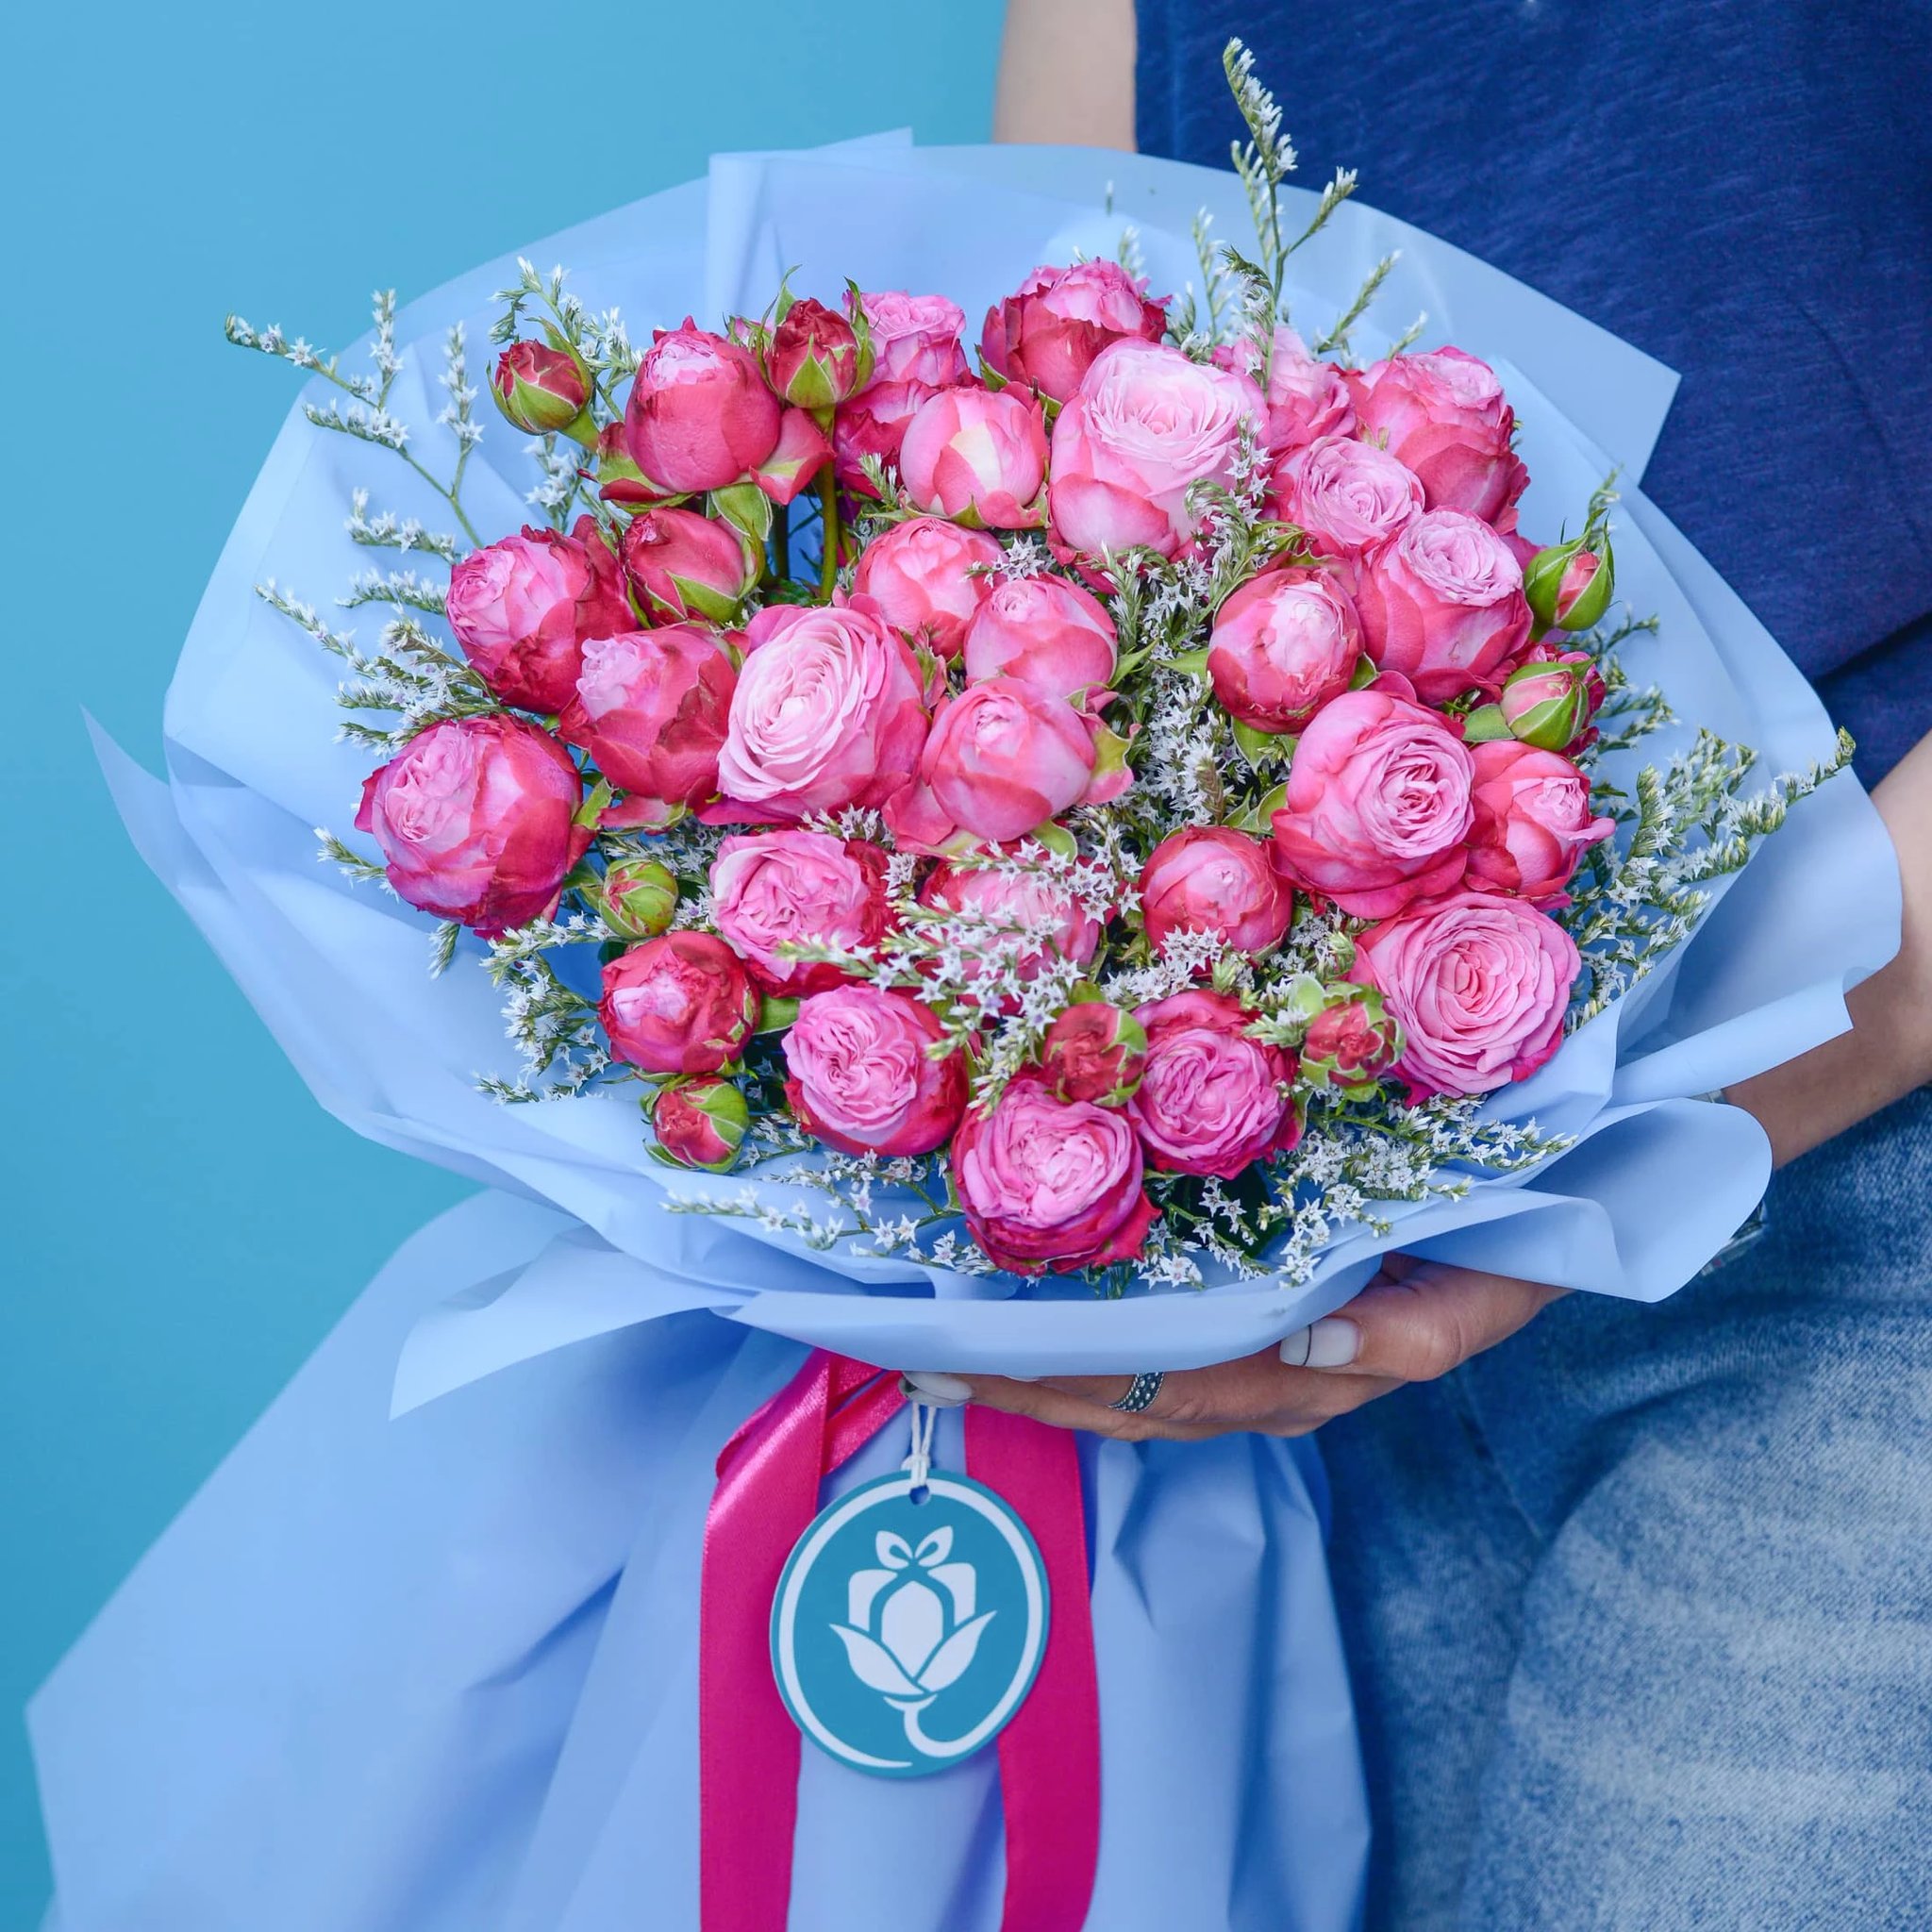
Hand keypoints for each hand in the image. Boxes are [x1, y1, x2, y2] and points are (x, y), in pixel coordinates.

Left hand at [910, 1255, 1564, 1440]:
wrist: (1537, 1226)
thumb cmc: (1502, 1252)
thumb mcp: (1480, 1297)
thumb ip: (1411, 1336)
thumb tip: (1313, 1354)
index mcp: (1314, 1372)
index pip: (1170, 1390)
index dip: (1074, 1382)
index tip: (977, 1358)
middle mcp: (1274, 1378)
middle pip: (1132, 1403)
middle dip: (1029, 1392)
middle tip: (925, 1362)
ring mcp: (1262, 1359)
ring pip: (1137, 1392)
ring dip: (1044, 1381)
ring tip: (949, 1355)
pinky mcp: (1259, 1327)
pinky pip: (1162, 1358)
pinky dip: (1090, 1352)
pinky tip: (1028, 1328)